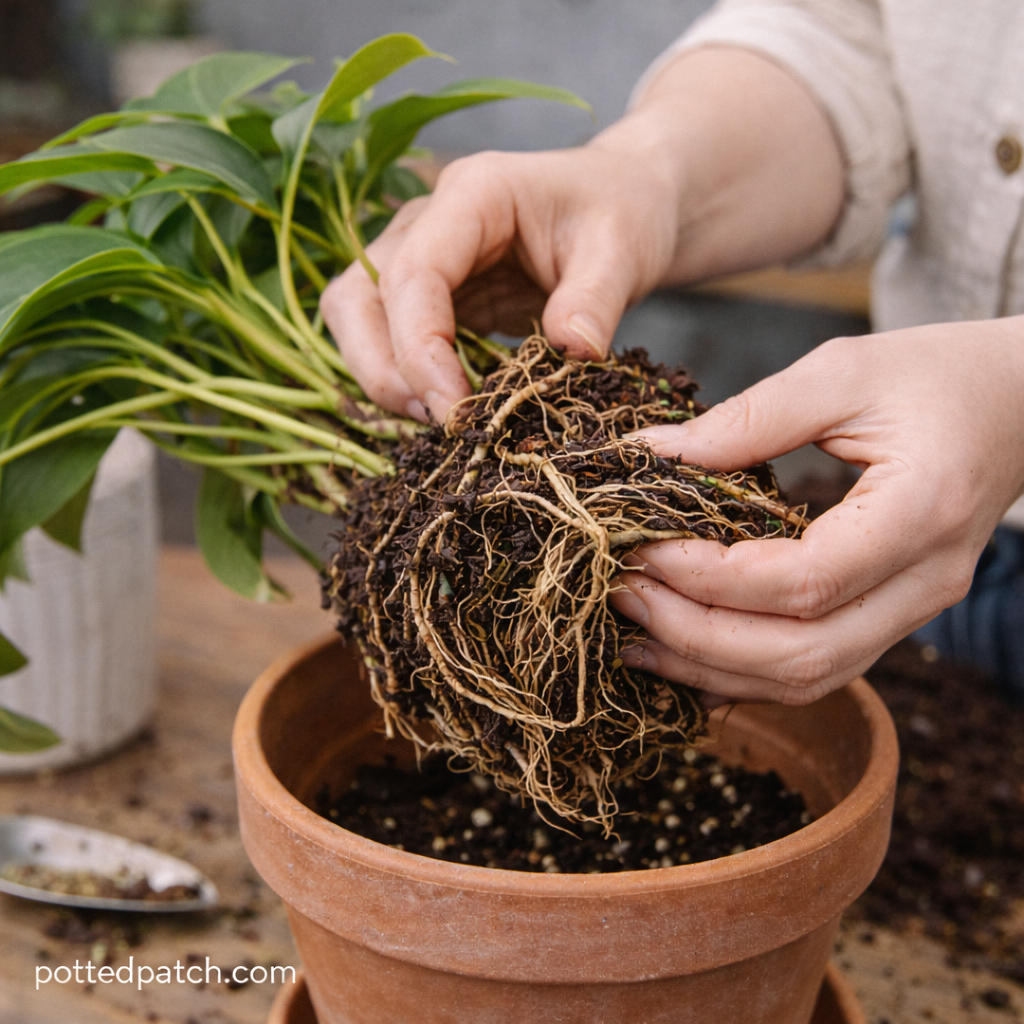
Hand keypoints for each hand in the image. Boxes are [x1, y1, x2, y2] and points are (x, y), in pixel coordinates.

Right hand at [320, 144, 680, 421]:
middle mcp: (425, 222)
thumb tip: (572, 352)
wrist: (622, 203)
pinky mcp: (428, 298)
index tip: (455, 411)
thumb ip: (597, 298)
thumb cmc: (622, 214)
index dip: (421, 350)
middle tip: (441, 422)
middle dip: (382, 369)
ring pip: (355, 319)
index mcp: (472, 195)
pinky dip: (405, 380)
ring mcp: (417, 258)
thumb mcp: (623, 250)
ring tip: (442, 421)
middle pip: (355, 297)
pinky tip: (450, 409)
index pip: (413, 274)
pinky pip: (387, 340)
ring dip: (383, 378)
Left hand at [609, 318, 1023, 704]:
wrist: (1021, 403)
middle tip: (622, 594)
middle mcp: (925, 582)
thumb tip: (652, 456)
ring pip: (806, 678)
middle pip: (802, 653)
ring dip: (711, 666)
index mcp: (921, 512)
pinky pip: (815, 668)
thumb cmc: (935, 376)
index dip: (712, 578)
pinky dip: (742, 670)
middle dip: (697, 635)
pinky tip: (683, 648)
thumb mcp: (842, 371)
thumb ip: (749, 416)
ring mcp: (914, 611)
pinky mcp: (891, 615)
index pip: (805, 581)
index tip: (643, 547)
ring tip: (635, 631)